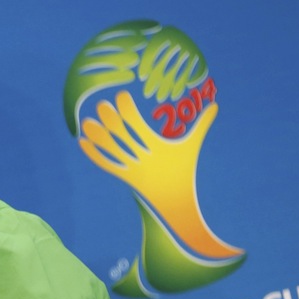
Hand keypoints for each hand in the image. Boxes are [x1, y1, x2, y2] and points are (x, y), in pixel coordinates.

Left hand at [79, 91, 240, 257]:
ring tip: (86, 122)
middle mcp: (143, 157)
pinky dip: (94, 154)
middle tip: (100, 105)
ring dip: (98, 138)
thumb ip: (202, 125)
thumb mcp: (192, 146)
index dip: (128, 111)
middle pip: (123, 137)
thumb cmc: (184, 169)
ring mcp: (132, 169)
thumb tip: (216, 105)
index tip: (120, 95)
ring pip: (112, 151)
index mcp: (157, 147)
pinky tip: (82, 142)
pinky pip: (106, 164)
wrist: (177, 202)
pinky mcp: (125, 177)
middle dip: (112, 121)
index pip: (139, 126)